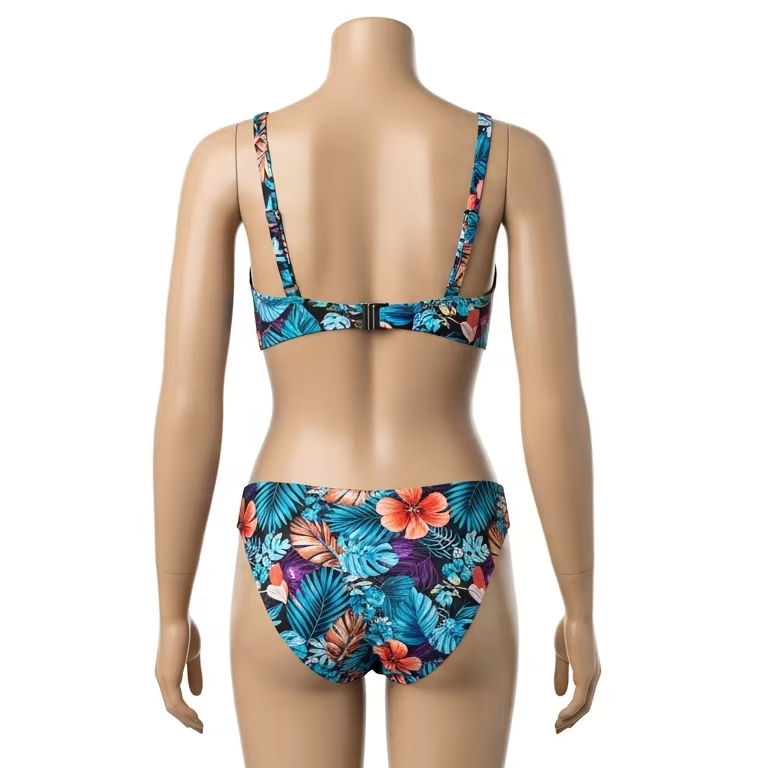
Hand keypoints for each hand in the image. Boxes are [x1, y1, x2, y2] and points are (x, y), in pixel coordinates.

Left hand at [155, 615, 203, 732]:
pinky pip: (176, 703)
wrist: (177, 618)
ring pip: (173, 709)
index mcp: (167, 673)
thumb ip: (195, 674)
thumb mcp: (193, 656)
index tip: (197, 719)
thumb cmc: (185, 631)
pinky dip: (186, 713)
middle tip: (199, 729)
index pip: (174, 698)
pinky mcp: (168, 678)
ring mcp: (164, 679)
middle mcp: (162, 678)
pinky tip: (195, 718)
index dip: (185, 710)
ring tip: (200, 727)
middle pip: (172, 707)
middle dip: (186, 720)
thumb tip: (197, 694)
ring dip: (187, 720)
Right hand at [553, 614, 599, 732]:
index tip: (560, 720)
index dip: (572, 711)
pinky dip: (571, 711)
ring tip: (557, 726)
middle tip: (557, 729)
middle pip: (585, 707)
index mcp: (589, 671)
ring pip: (583, 707)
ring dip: (570, 719)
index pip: (583, 697)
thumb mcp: (561, 656)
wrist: (575, 617)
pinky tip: (561, 716)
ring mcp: (592, 677)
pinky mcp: (587, 676)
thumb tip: (559, 695)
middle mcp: (594, 677)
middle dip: (571, 720)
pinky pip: (580, 700)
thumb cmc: (568, 630)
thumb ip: (561, 674)